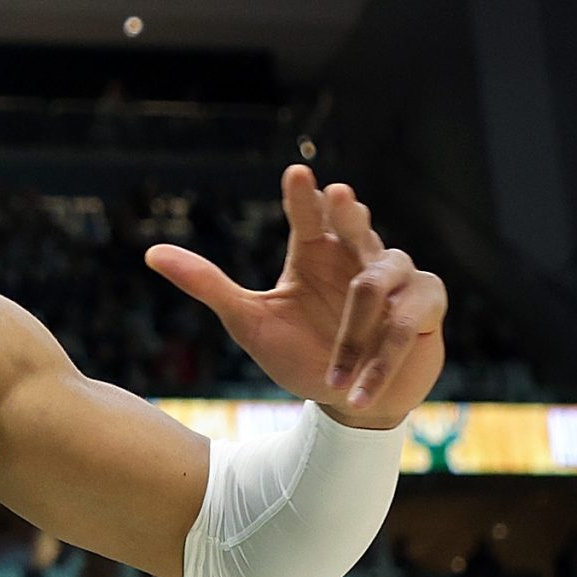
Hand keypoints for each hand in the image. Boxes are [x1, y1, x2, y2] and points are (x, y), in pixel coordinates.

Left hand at [143, 165, 447, 425]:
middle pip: (355, 226)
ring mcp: (397, 279)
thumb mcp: (248, 321)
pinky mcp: (426, 308)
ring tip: (330, 374)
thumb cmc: (299, 354)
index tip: (296, 174)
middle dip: (349, 213)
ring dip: (354, 331)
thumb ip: (207, 285)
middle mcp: (357, 258)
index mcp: (316, 253)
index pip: (309, 216)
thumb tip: (150, 253)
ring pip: (378, 283)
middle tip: (340, 195)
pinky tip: (353, 389)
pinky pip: (405, 324)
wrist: (345, 402)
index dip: (303, 196)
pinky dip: (381, 358)